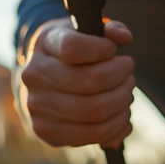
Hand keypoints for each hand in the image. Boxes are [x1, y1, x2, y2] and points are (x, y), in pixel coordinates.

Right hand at [19, 17, 135, 148]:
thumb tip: (124, 37)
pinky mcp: (47, 131)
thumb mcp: (86, 33)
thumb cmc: (72, 55)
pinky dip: (116, 125)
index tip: (113, 50)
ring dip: (122, 102)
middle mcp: (35, 76)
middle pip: (90, 82)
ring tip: (127, 93)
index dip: (101, 49)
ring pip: (95, 111)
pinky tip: (121, 114)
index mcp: (45, 44)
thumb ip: (109, 29)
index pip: (73, 48)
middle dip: (121, 78)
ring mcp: (38, 106)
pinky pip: (93, 134)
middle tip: (129, 74)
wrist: (41, 82)